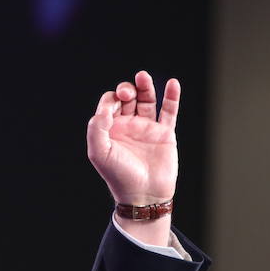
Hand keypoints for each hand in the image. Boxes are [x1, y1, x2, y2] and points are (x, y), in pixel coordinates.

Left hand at [86, 71, 179, 205]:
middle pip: (128, 98)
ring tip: (143, 76)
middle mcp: (128, 125)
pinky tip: (173, 83)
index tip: (114, 107)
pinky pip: (169, 111)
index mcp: (110, 129)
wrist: (143, 194)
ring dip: (145, 86)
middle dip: (126, 90)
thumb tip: (103, 108)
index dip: (111, 99)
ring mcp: (147, 128)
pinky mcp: (165, 133)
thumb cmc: (118, 175)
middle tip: (128, 94)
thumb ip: (96, 128)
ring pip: (147, 100)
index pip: (110, 103)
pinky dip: (172, 97)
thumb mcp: (99, 152)